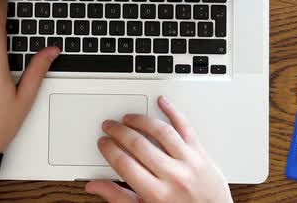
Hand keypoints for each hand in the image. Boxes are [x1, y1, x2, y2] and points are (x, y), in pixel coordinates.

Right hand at [85, 96, 232, 202]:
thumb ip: (119, 197)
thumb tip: (95, 186)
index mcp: (157, 194)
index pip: (124, 164)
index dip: (109, 150)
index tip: (103, 143)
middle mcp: (174, 176)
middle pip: (139, 144)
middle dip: (119, 132)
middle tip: (110, 126)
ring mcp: (189, 162)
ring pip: (161, 131)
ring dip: (141, 120)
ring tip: (128, 118)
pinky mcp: (201, 154)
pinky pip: (186, 127)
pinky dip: (173, 111)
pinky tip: (162, 102)